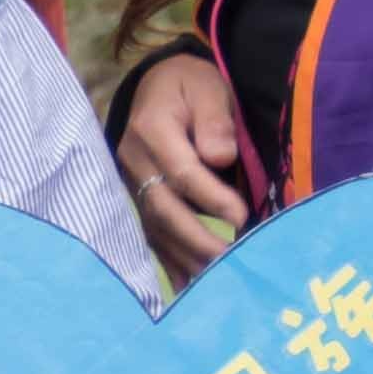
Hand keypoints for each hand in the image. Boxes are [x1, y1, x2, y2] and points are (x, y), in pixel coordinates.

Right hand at [118, 53, 252, 275]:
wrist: (155, 86)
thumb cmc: (189, 86)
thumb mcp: (207, 88)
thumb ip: (215, 119)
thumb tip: (220, 157)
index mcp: (152, 128)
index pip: (182, 171)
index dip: (211, 198)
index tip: (241, 218)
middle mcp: (135, 161)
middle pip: (164, 208)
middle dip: (198, 240)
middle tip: (231, 264)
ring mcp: (131, 183)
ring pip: (157, 228)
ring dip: (186, 258)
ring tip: (215, 283)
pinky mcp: (137, 199)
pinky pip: (151, 234)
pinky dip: (170, 261)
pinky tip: (187, 287)